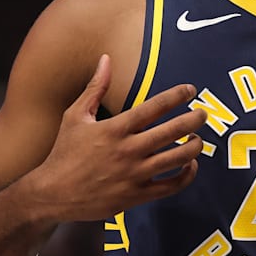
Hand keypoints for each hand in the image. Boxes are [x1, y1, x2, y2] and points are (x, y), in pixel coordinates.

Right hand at [23, 54, 207, 222]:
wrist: (52, 194)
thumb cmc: (64, 152)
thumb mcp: (75, 116)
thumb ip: (95, 87)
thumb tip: (106, 58)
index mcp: (114, 129)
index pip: (154, 107)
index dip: (176, 96)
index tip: (190, 90)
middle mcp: (127, 151)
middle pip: (172, 131)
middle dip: (194, 120)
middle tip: (204, 113)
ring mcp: (134, 175)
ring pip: (177, 159)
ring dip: (194, 147)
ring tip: (198, 139)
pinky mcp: (136, 196)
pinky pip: (171, 186)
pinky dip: (186, 175)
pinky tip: (190, 165)